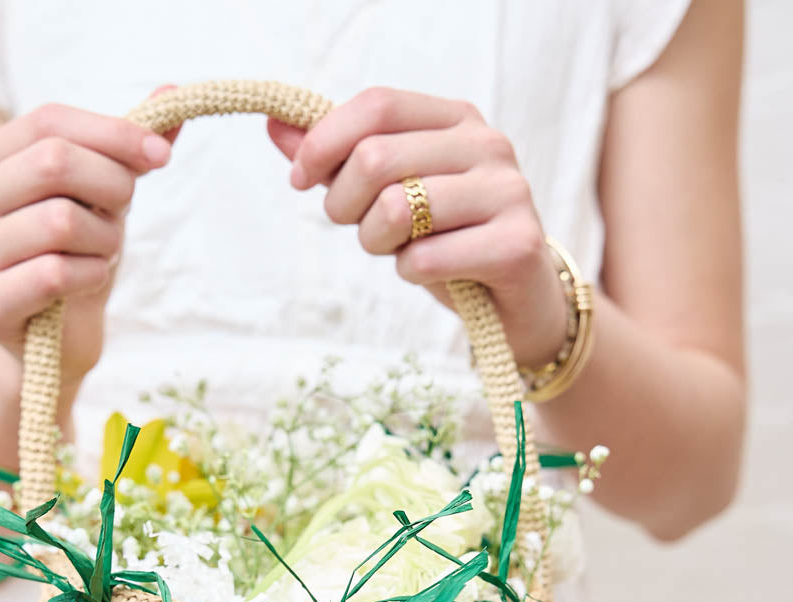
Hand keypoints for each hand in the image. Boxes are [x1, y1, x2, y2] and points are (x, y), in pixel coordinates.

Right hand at [0, 87, 179, 386]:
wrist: (48, 344)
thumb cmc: (74, 260)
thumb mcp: (104, 200)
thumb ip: (130, 151)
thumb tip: (174, 93)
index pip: (49, 122)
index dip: (112, 132)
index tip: (160, 155)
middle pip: (54, 162)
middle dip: (112, 186)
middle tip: (124, 215)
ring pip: (60, 221)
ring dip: (104, 241)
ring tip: (102, 255)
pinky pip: (54, 274)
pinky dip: (90, 276)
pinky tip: (89, 281)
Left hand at [266, 87, 566, 367]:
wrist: (515, 303)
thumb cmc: (446, 243)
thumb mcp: (388, 197)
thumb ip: (338, 161)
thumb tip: (276, 126)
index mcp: (455, 120)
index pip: (378, 106)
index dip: (325, 141)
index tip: (299, 180)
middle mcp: (487, 144)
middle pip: (376, 158)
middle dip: (344, 205)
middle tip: (359, 230)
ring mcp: (508, 191)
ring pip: (397, 208)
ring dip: (378, 243)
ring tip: (400, 252)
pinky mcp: (516, 244)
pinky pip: (425, 259)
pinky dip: (411, 274)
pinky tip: (434, 273)